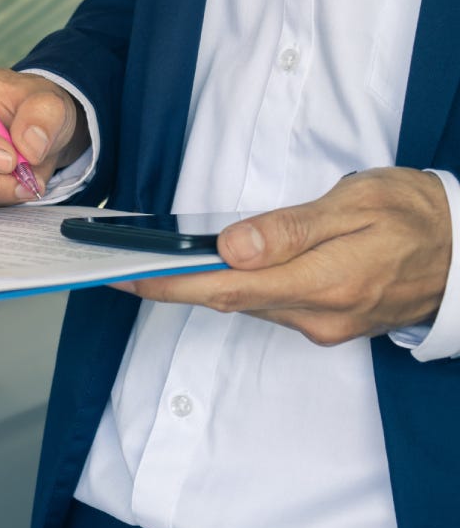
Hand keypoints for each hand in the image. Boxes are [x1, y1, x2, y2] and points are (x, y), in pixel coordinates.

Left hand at [114, 168, 451, 345]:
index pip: (229, 288)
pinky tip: (204, 270)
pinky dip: (229, 288)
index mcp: (329, 281)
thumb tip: (232, 248)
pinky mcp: (324, 323)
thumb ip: (293, 229)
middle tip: (114, 268)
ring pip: (244, 304)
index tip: (126, 276)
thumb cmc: (413, 213)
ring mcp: (322, 324)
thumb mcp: (357, 202)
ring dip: (195, 287)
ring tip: (144, 264)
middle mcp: (320, 314)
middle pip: (228, 300)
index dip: (172, 284)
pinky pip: (264, 306)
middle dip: (168, 286)